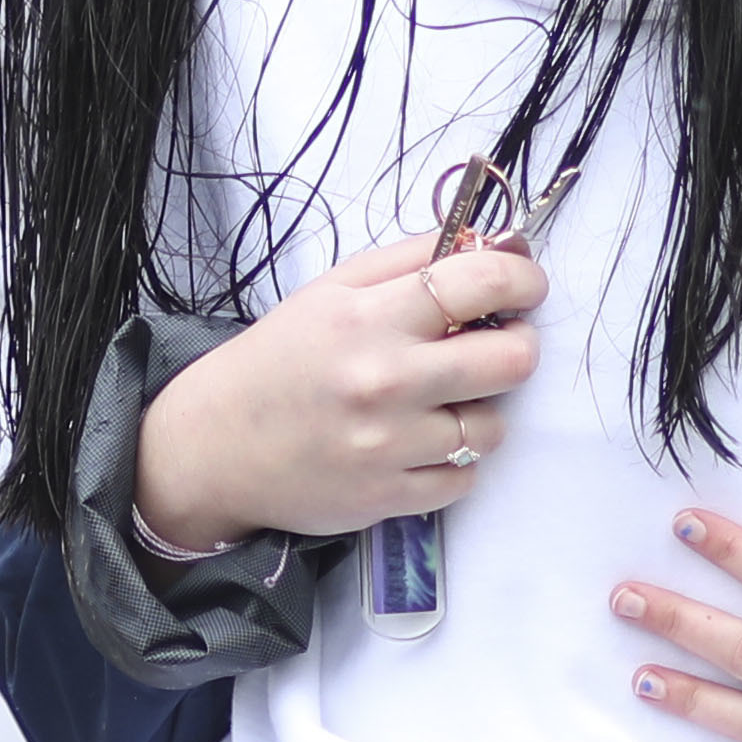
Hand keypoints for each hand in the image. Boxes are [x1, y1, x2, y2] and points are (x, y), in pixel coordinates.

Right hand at [134, 231, 546, 546]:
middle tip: (495, 345)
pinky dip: (452, 461)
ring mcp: (389, 445)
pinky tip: (418, 444)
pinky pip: (465, 478)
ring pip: (493, 427)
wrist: (216, 445)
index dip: (522, 280)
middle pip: (511, 360)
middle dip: (515, 346)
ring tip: (441, 403)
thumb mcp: (333, 290)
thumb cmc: (281, 359)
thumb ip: (411, 261)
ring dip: (479, 411)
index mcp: (369, 317)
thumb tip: (492, 244)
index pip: (483, 282)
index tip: (525, 287)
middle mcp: (384, 380)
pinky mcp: (390, 497)